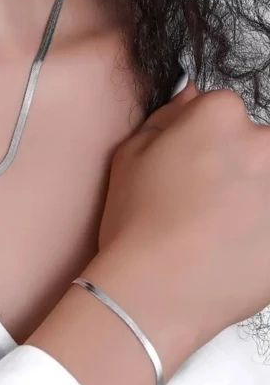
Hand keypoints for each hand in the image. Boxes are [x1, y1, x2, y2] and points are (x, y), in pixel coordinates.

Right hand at [91, 82, 269, 371]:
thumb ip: (164, 117)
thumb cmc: (137, 222)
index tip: (187, 164)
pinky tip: (233, 248)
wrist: (156, 289)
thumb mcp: (128, 157)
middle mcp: (263, 144)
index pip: (220, 109)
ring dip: (250, 196)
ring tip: (217, 229)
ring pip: (266, 181)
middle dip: (231, 164)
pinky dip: (259, 229)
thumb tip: (189, 95)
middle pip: (252, 143)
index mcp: (219, 117)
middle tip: (200, 201)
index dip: (199, 137)